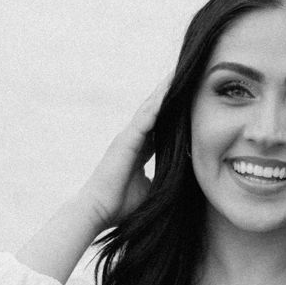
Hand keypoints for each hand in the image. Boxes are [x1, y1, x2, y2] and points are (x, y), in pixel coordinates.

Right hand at [83, 74, 172, 228]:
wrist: (98, 211)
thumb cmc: (120, 205)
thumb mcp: (148, 190)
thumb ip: (161, 179)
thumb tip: (179, 180)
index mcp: (138, 149)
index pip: (159, 125)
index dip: (172, 112)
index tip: (187, 98)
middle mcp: (132, 138)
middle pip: (154, 111)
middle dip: (168, 94)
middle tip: (185, 74)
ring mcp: (128, 137)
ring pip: (150, 108)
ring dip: (164, 91)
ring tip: (179, 73)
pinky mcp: (125, 140)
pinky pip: (145, 118)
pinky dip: (157, 104)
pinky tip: (169, 90)